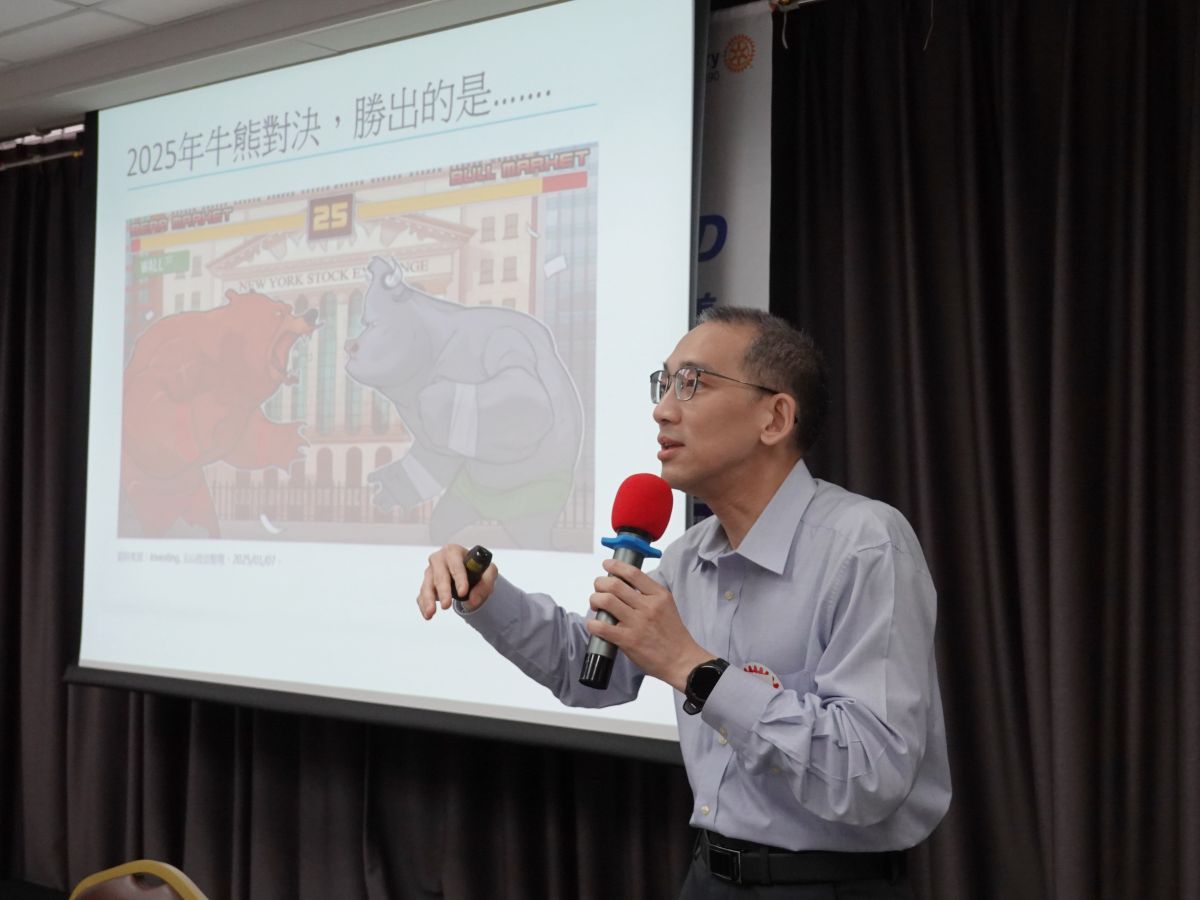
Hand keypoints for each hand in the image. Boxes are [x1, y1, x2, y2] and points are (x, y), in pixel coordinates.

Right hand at [417, 543, 497, 619]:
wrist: (470, 572)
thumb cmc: (478, 569)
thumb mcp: (489, 572)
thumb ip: (485, 585)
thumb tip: (472, 601)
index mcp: (454, 552)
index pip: (456, 564)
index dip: (459, 578)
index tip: (463, 592)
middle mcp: (439, 559)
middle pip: (439, 575)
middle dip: (443, 591)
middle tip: (447, 605)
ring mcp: (430, 572)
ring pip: (427, 585)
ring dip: (428, 600)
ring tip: (431, 613)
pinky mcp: (426, 584)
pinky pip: (422, 595)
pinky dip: (424, 605)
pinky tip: (427, 615)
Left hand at [587, 559, 711, 690]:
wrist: (681, 661)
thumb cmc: (673, 635)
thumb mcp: (667, 606)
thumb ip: (648, 595)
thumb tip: (624, 585)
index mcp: (659, 595)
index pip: (633, 573)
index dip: (615, 566)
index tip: (607, 565)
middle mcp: (648, 606)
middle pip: (615, 584)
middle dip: (600, 583)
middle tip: (598, 589)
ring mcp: (638, 623)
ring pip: (606, 601)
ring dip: (595, 600)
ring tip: (596, 604)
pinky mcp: (628, 640)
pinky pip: (602, 627)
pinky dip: (593, 623)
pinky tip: (594, 624)